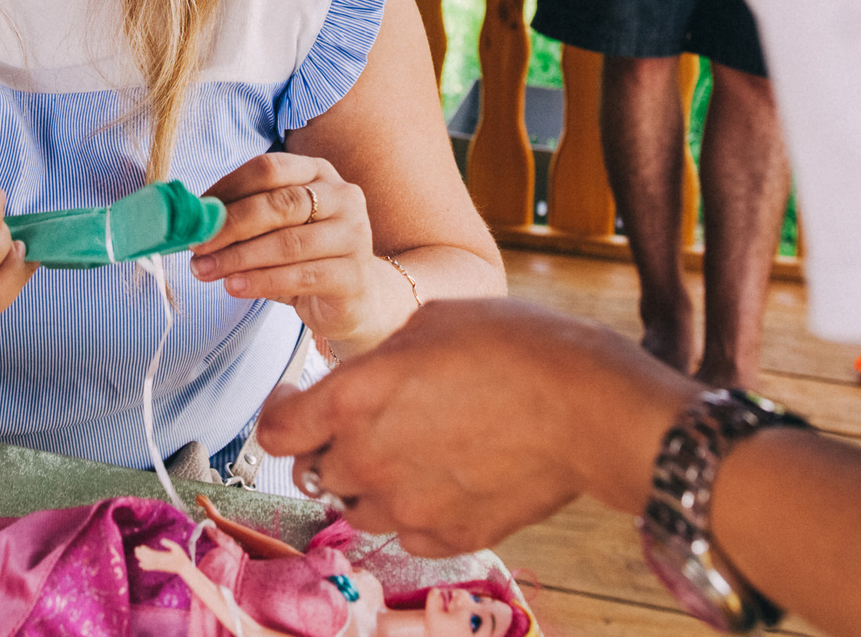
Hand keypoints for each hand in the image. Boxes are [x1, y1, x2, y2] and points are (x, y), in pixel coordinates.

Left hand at [192, 153, 402, 356]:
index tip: (195, 213)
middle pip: (279, 203)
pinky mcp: (355, 275)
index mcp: (318, 172)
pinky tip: (234, 286)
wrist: (357, 299)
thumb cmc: (307, 257)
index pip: (269, 168)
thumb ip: (245, 219)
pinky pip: (302, 276)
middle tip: (195, 245)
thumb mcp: (276, 229)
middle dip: (230, 225)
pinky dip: (262, 281)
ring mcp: (354, 235)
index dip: (228, 188)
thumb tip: (194, 220)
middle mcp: (342, 196)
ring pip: (289, 242)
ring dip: (239, 257)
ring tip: (205, 270)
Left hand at [257, 298, 692, 555]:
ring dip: (369, 483)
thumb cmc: (515, 347)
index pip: (275, 430)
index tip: (293, 402)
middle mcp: (367, 460)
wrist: (585, 405)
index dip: (279, 414)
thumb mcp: (430, 323)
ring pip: (356, 508)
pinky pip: (406, 533)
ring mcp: (406, 506)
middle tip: (367, 422)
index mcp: (352, 399)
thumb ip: (380, 360)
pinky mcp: (447, 538)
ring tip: (413, 450)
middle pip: (314, 469)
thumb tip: (367, 376)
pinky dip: (413, 512)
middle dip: (330, 446)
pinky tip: (444, 478)